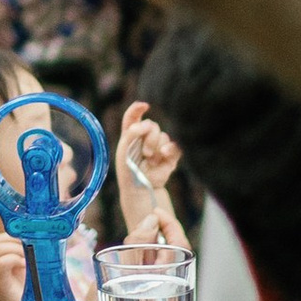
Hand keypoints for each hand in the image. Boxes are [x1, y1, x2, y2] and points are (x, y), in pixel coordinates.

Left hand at [115, 103, 189, 256]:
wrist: (140, 194)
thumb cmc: (128, 174)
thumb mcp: (124, 154)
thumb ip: (130, 136)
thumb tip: (138, 122)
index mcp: (130, 137)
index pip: (133, 117)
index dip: (137, 109)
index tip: (143, 105)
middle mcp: (144, 141)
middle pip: (151, 126)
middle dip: (148, 134)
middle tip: (144, 149)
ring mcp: (158, 149)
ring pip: (163, 135)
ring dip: (157, 144)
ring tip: (151, 157)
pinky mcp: (170, 158)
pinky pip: (175, 146)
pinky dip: (171, 148)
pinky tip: (165, 155)